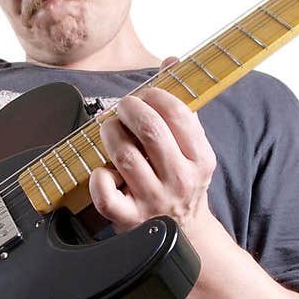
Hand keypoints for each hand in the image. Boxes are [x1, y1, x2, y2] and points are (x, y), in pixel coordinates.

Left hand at [89, 58, 216, 235]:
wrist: (186, 237)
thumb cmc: (182, 183)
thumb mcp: (194, 150)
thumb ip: (183, 108)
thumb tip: (172, 61)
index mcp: (200, 159)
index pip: (178, 114)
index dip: (156, 95)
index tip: (146, 93)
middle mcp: (180, 180)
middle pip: (150, 130)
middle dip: (129, 108)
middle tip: (122, 106)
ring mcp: (154, 201)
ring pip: (124, 155)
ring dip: (110, 133)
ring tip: (110, 129)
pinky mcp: (129, 220)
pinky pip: (105, 195)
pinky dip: (98, 178)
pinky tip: (102, 170)